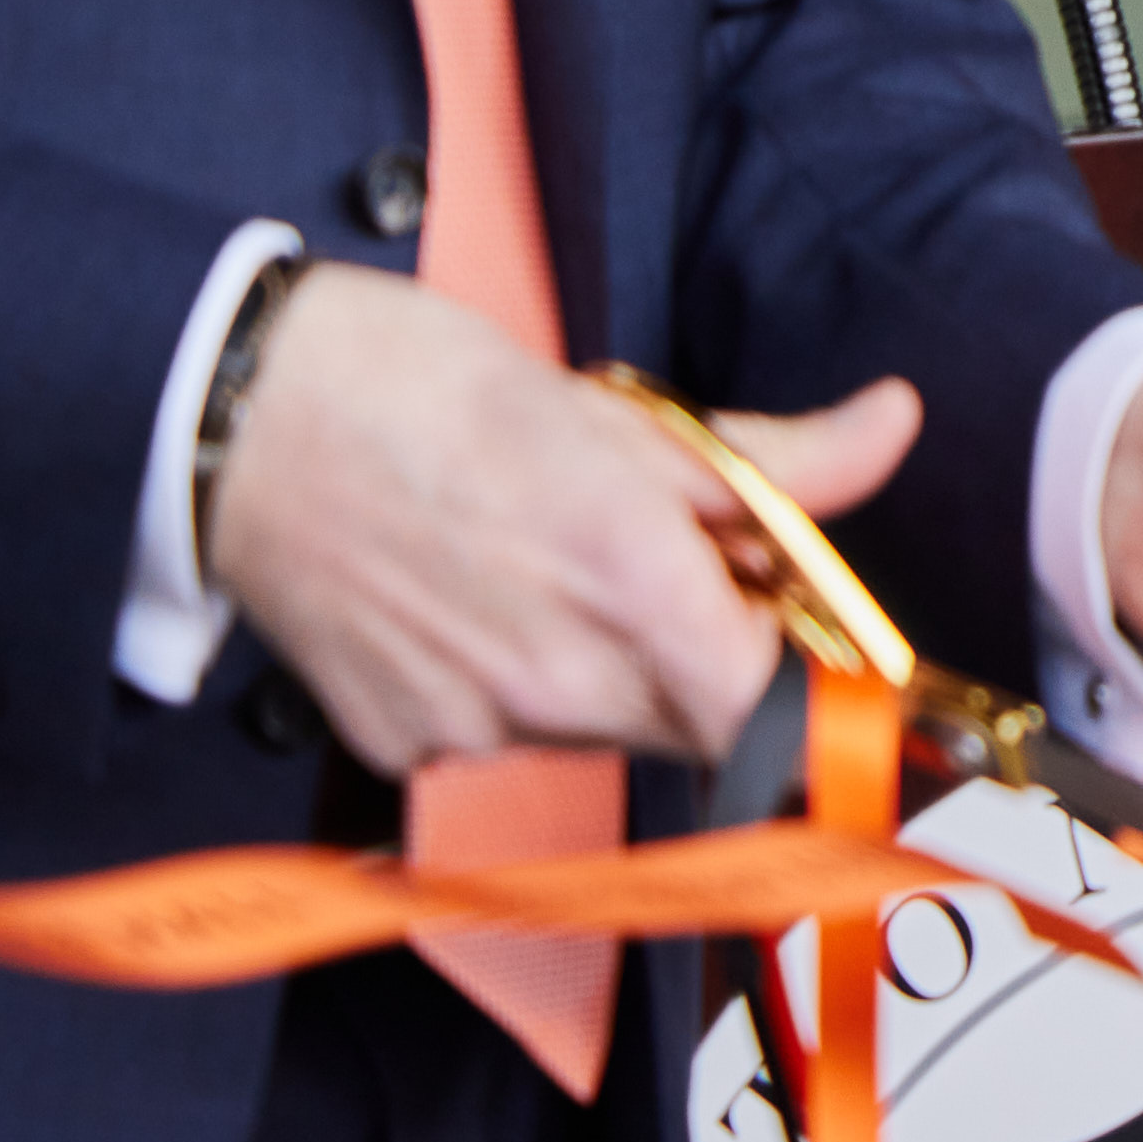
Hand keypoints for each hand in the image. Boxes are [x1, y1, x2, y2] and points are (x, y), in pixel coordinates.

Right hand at [204, 264, 906, 773]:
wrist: (249, 420)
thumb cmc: (433, 396)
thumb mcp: (629, 416)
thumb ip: (778, 459)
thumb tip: (893, 425)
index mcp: (632, 587)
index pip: (771, 708)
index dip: (799, 672)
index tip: (795, 625)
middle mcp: (557, 681)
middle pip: (695, 722)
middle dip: (710, 655)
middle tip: (668, 563)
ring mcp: (475, 725)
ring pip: (605, 728)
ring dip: (616, 667)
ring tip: (553, 565)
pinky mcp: (405, 745)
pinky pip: (507, 736)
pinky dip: (518, 684)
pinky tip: (475, 603)